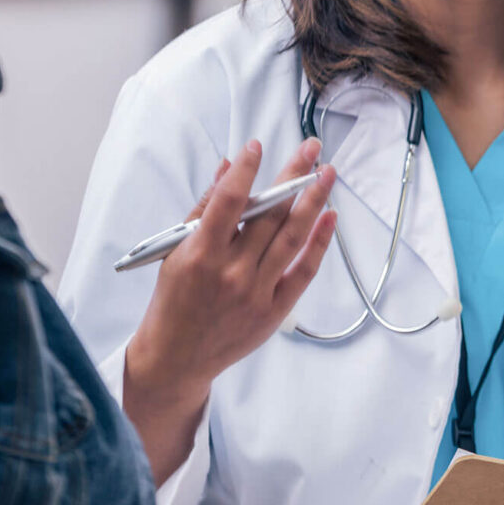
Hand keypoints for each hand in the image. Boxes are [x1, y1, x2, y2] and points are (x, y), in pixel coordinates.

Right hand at [123, 138, 335, 483]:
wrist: (176, 359)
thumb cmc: (174, 298)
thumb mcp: (175, 250)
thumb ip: (203, 208)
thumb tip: (229, 166)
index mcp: (201, 254)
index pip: (228, 201)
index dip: (245, 170)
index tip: (257, 145)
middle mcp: (232, 272)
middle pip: (270, 214)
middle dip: (293, 175)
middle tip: (311, 148)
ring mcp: (256, 292)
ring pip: (293, 237)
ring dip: (314, 200)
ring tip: (328, 173)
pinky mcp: (274, 310)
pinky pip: (304, 271)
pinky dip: (319, 242)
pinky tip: (329, 215)